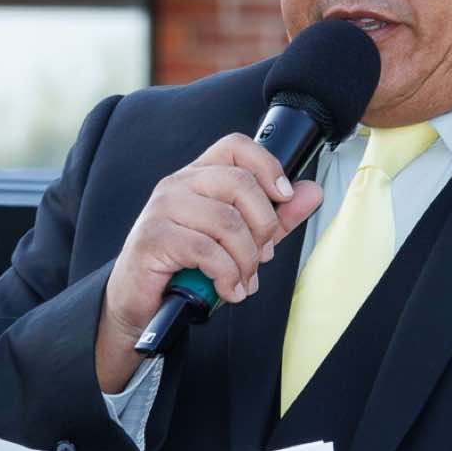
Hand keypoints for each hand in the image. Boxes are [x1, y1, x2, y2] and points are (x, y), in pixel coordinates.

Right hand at [96, 134, 321, 391]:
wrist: (140, 304)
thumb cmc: (187, 268)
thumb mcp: (240, 241)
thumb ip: (275, 217)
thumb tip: (312, 192)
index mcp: (198, 176)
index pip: (236, 146)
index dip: (267, 166)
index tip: (285, 197)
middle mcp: (178, 184)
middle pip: (239, 183)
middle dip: (263, 226)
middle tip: (263, 256)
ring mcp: (162, 209)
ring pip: (226, 222)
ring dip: (246, 260)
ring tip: (244, 281)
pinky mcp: (153, 237)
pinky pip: (206, 250)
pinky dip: (227, 275)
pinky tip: (228, 290)